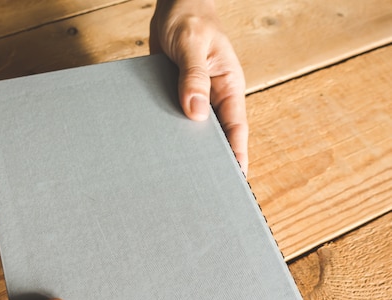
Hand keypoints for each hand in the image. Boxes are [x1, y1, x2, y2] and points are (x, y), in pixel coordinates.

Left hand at [150, 0, 248, 174]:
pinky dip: (167, 131)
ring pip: (192, 129)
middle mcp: (213, 95)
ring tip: (177, 175)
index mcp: (228, 85)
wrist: (172, 5)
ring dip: (185, 147)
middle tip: (202, 187)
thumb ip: (194, 77)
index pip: (236, 126)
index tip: (236, 178)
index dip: (237, 152)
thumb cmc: (190, 18)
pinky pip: (171, 117)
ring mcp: (193, 96)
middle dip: (211, 158)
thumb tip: (195, 112)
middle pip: (215, 134)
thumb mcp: (193, 45)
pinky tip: (156, 148)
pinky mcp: (174, 94)